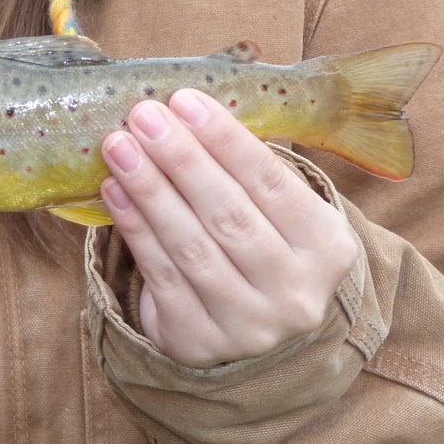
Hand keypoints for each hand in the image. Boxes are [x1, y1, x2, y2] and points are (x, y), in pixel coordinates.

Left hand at [99, 88, 359, 366]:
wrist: (255, 327)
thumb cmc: (264, 242)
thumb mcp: (279, 211)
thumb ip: (244, 169)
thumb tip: (181, 110)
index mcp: (328, 248)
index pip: (271, 182)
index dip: (225, 139)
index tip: (184, 100)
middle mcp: (296, 292)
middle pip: (229, 215)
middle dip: (181, 159)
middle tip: (144, 116)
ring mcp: (250, 325)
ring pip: (192, 247)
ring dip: (150, 190)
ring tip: (119, 146)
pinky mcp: (201, 343)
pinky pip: (162, 276)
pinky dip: (135, 228)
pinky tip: (115, 190)